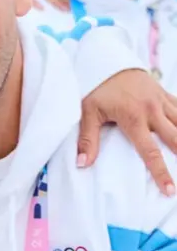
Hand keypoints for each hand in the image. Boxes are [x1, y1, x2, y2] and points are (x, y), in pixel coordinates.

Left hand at [78, 69, 176, 194]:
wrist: (108, 59)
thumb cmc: (96, 87)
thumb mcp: (88, 111)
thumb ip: (87, 139)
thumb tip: (82, 164)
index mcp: (133, 118)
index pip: (150, 151)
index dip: (161, 173)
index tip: (170, 190)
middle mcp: (152, 111)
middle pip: (176, 139)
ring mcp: (162, 102)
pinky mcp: (166, 94)